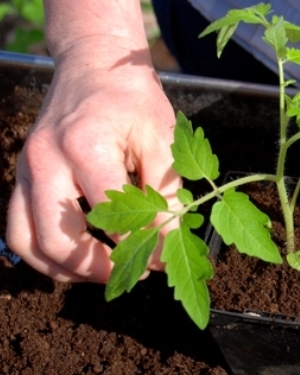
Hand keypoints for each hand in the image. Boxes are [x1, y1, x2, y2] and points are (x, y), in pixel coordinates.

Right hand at [6, 43, 179, 282]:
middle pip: (58, 241)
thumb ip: (166, 191)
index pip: (112, 217)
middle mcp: (45, 161)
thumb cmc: (132, 99)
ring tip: (106, 271)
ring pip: (28, 243)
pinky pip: (20, 229)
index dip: (141, 247)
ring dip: (67, 269)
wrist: (94, 65)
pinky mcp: (22, 176)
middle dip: (98, 269)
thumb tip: (169, 241)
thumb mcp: (162, 139)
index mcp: (84, 147)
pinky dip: (47, 253)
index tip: (163, 262)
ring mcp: (25, 170)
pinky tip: (78, 256)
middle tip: (134, 273)